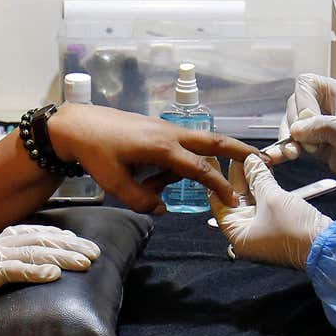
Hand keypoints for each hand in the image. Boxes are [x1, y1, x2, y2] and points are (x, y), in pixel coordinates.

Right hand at [0, 225, 101, 330]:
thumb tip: (14, 282)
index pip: (30, 235)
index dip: (57, 237)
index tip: (78, 242)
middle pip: (39, 240)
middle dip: (70, 245)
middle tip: (95, 252)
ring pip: (34, 252)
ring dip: (63, 257)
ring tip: (86, 262)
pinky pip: (13, 271)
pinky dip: (35, 271)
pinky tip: (54, 275)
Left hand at [46, 104, 256, 213]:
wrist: (76, 125)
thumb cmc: (94, 152)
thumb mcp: (115, 183)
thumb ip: (141, 200)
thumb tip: (161, 210)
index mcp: (162, 146)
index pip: (200, 167)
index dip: (218, 184)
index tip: (233, 198)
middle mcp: (169, 133)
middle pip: (212, 140)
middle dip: (237, 149)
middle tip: (259, 158)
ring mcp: (163, 129)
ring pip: (190, 150)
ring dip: (183, 172)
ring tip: (149, 187)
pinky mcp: (155, 130)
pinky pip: (175, 149)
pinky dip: (171, 166)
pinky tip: (146, 178)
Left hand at [213, 155, 333, 269]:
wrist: (327, 246)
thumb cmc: (295, 229)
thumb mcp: (273, 198)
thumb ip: (259, 178)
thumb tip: (250, 160)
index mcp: (238, 236)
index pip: (219, 204)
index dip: (217, 180)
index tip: (215, 162)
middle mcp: (248, 236)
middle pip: (237, 201)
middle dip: (238, 178)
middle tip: (238, 155)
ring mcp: (263, 233)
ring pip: (253, 202)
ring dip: (254, 181)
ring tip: (252, 159)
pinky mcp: (278, 228)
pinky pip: (266, 206)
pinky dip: (265, 189)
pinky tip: (266, 171)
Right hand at [268, 74, 335, 190]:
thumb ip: (321, 127)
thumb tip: (296, 130)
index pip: (306, 85)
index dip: (303, 102)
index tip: (308, 121)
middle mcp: (325, 106)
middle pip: (294, 105)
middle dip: (294, 124)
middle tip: (306, 143)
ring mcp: (318, 125)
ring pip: (291, 125)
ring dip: (288, 139)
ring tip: (294, 154)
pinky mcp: (314, 144)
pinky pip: (293, 142)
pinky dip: (284, 149)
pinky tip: (277, 156)